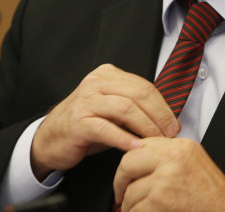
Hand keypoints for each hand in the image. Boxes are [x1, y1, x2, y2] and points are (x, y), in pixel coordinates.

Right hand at [30, 64, 179, 179]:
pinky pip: (107, 129)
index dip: (163, 106)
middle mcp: (96, 83)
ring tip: (157, 142)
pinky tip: (136, 148)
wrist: (50, 139)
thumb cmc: (86, 125)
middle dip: (159, 116)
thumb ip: (134, 107)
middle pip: (138, 94)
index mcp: (107, 75)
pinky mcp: (78, 122)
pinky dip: (124, 139)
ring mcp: (86, 101)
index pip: (143, 86)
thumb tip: (167, 119)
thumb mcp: (111, 109)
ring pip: (126, 109)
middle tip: (170, 134)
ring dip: (146, 127)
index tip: (174, 124)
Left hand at [113, 137, 224, 211]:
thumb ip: (168, 156)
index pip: (142, 144)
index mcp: (180, 146)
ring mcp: (166, 177)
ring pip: (130, 190)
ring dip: (130, 205)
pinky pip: (135, 208)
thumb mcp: (194, 162)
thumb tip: (140, 158)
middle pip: (128, 162)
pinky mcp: (161, 199)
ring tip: (137, 209)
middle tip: (120, 193)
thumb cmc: (212, 193)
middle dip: (120, 181)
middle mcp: (172, 157)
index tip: (127, 173)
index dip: (130, 161)